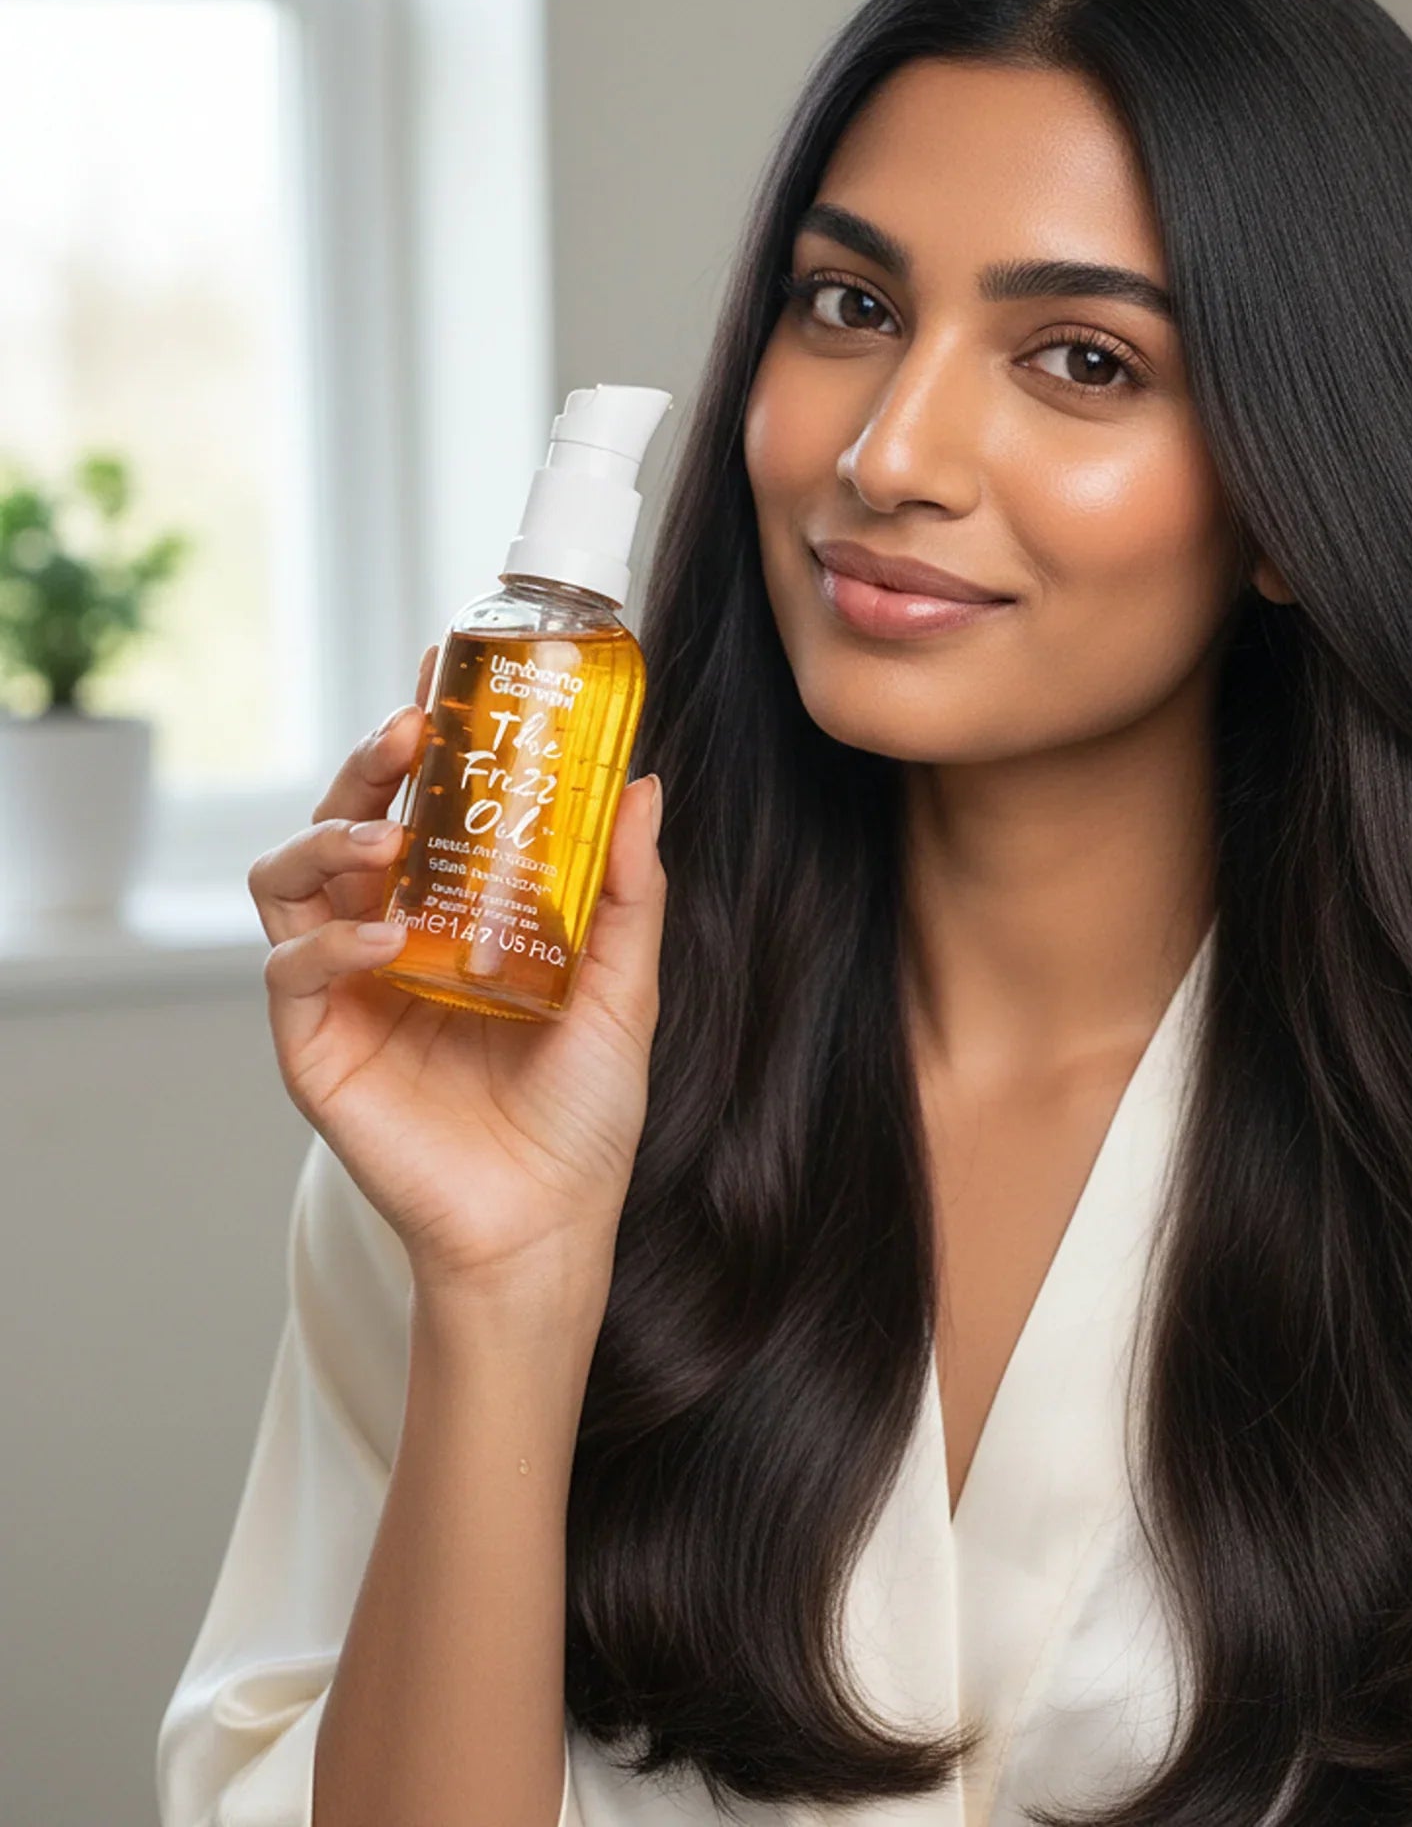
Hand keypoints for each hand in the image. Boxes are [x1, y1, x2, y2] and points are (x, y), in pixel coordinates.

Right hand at [247, 642, 667, 1300]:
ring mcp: (346, 988)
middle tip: (409, 729)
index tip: (441, 669)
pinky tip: (385, 938)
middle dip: (366, 765)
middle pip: (343, 820)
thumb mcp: (622, 986)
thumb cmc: (584, 1110)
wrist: (548, 1221)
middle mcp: (390, 936)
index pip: (420, 805)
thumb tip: (644, 783)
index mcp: (454, 914)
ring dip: (328, 837)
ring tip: (383, 837)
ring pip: (289, 876)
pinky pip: (291, 969)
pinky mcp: (316, 1045)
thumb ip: (625, 891)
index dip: (420, 736)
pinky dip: (328, 941)